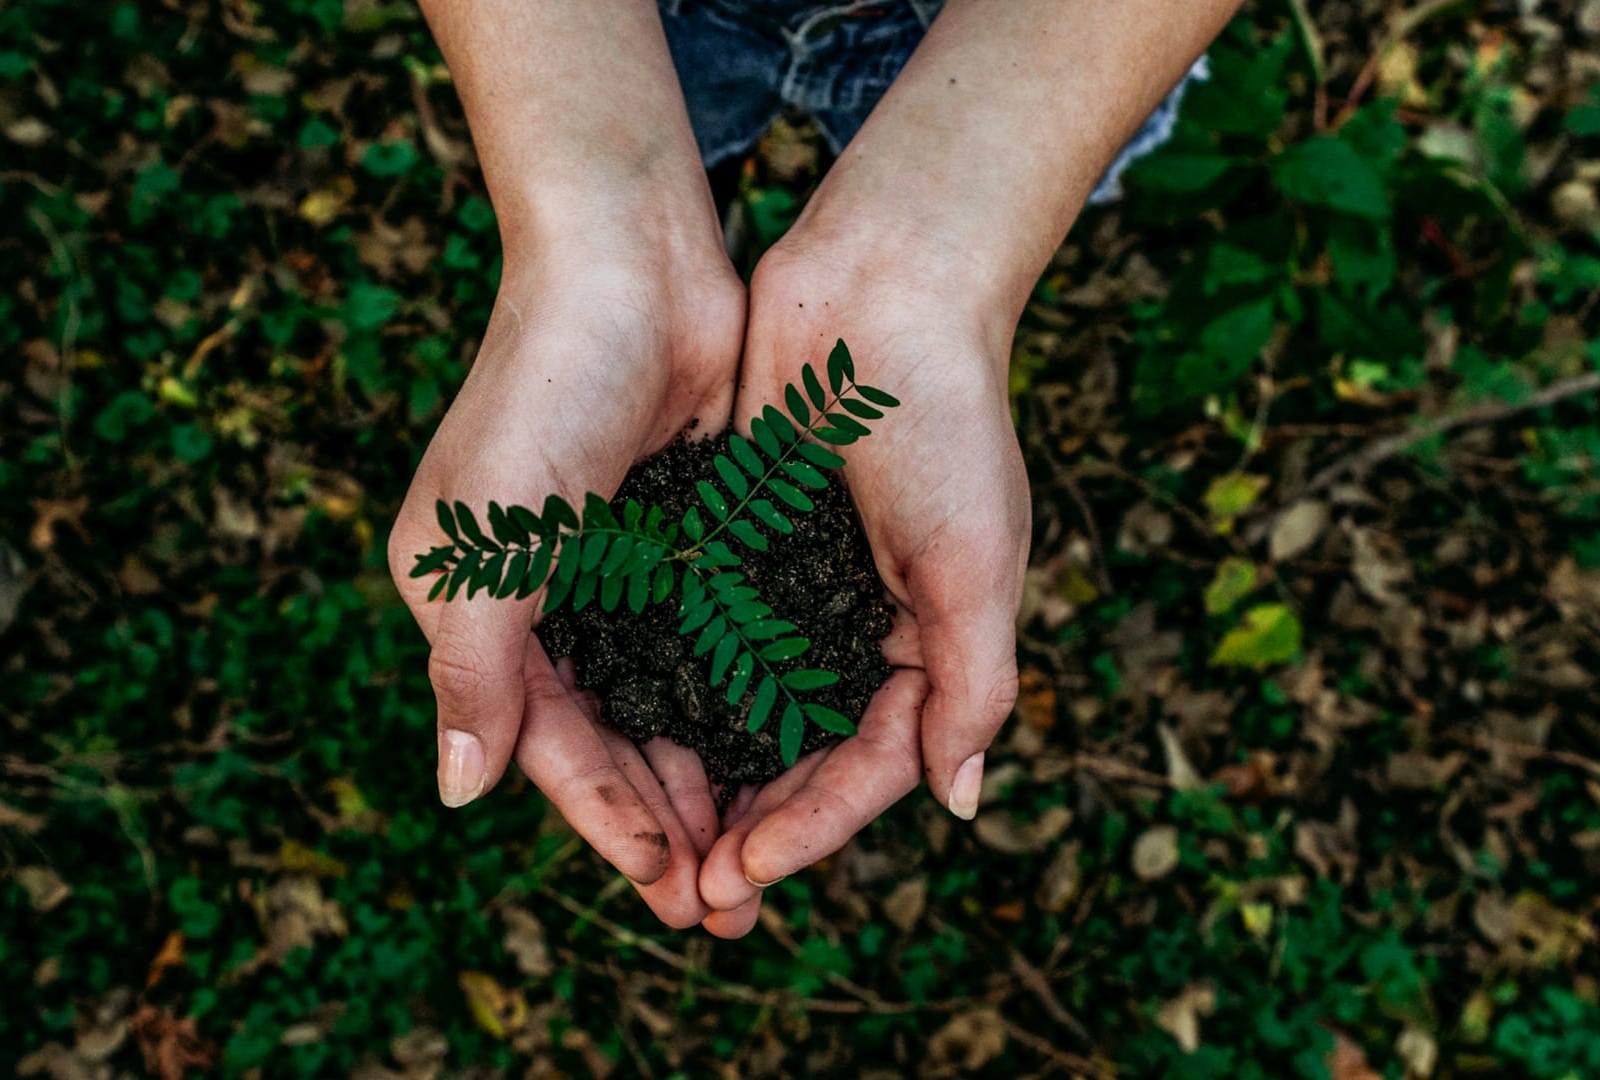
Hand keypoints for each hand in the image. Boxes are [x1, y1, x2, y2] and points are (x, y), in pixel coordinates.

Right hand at [388, 237, 743, 927]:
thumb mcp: (488, 541)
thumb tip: (459, 794)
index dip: (605, 818)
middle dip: (663, 821)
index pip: (544, 741)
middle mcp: (541, 598)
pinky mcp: (682, 537)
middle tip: (726, 904)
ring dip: (707, 776)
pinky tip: (784, 752)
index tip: (669, 885)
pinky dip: (739, 700)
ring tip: (760, 852)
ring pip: (665, 702)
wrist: (630, 261)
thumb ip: (474, 669)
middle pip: (608, 738)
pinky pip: (710, 642)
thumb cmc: (543, 391)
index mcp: (474, 605)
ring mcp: (615, 569)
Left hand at [697, 231, 1029, 934]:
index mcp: (925, 644)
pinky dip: (667, 688)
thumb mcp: (977, 559)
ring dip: (701, 778)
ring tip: (651, 843)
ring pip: (738, 710)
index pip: (868, 767)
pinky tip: (622, 733)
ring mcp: (790, 588)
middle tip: (690, 896)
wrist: (883, 286)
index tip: (744, 871)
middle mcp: (854, 628)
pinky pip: (696, 635)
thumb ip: (973, 682)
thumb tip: (960, 803)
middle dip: (749, 828)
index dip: (811, 828)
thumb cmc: (946, 420)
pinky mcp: (733, 542)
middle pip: (797, 757)